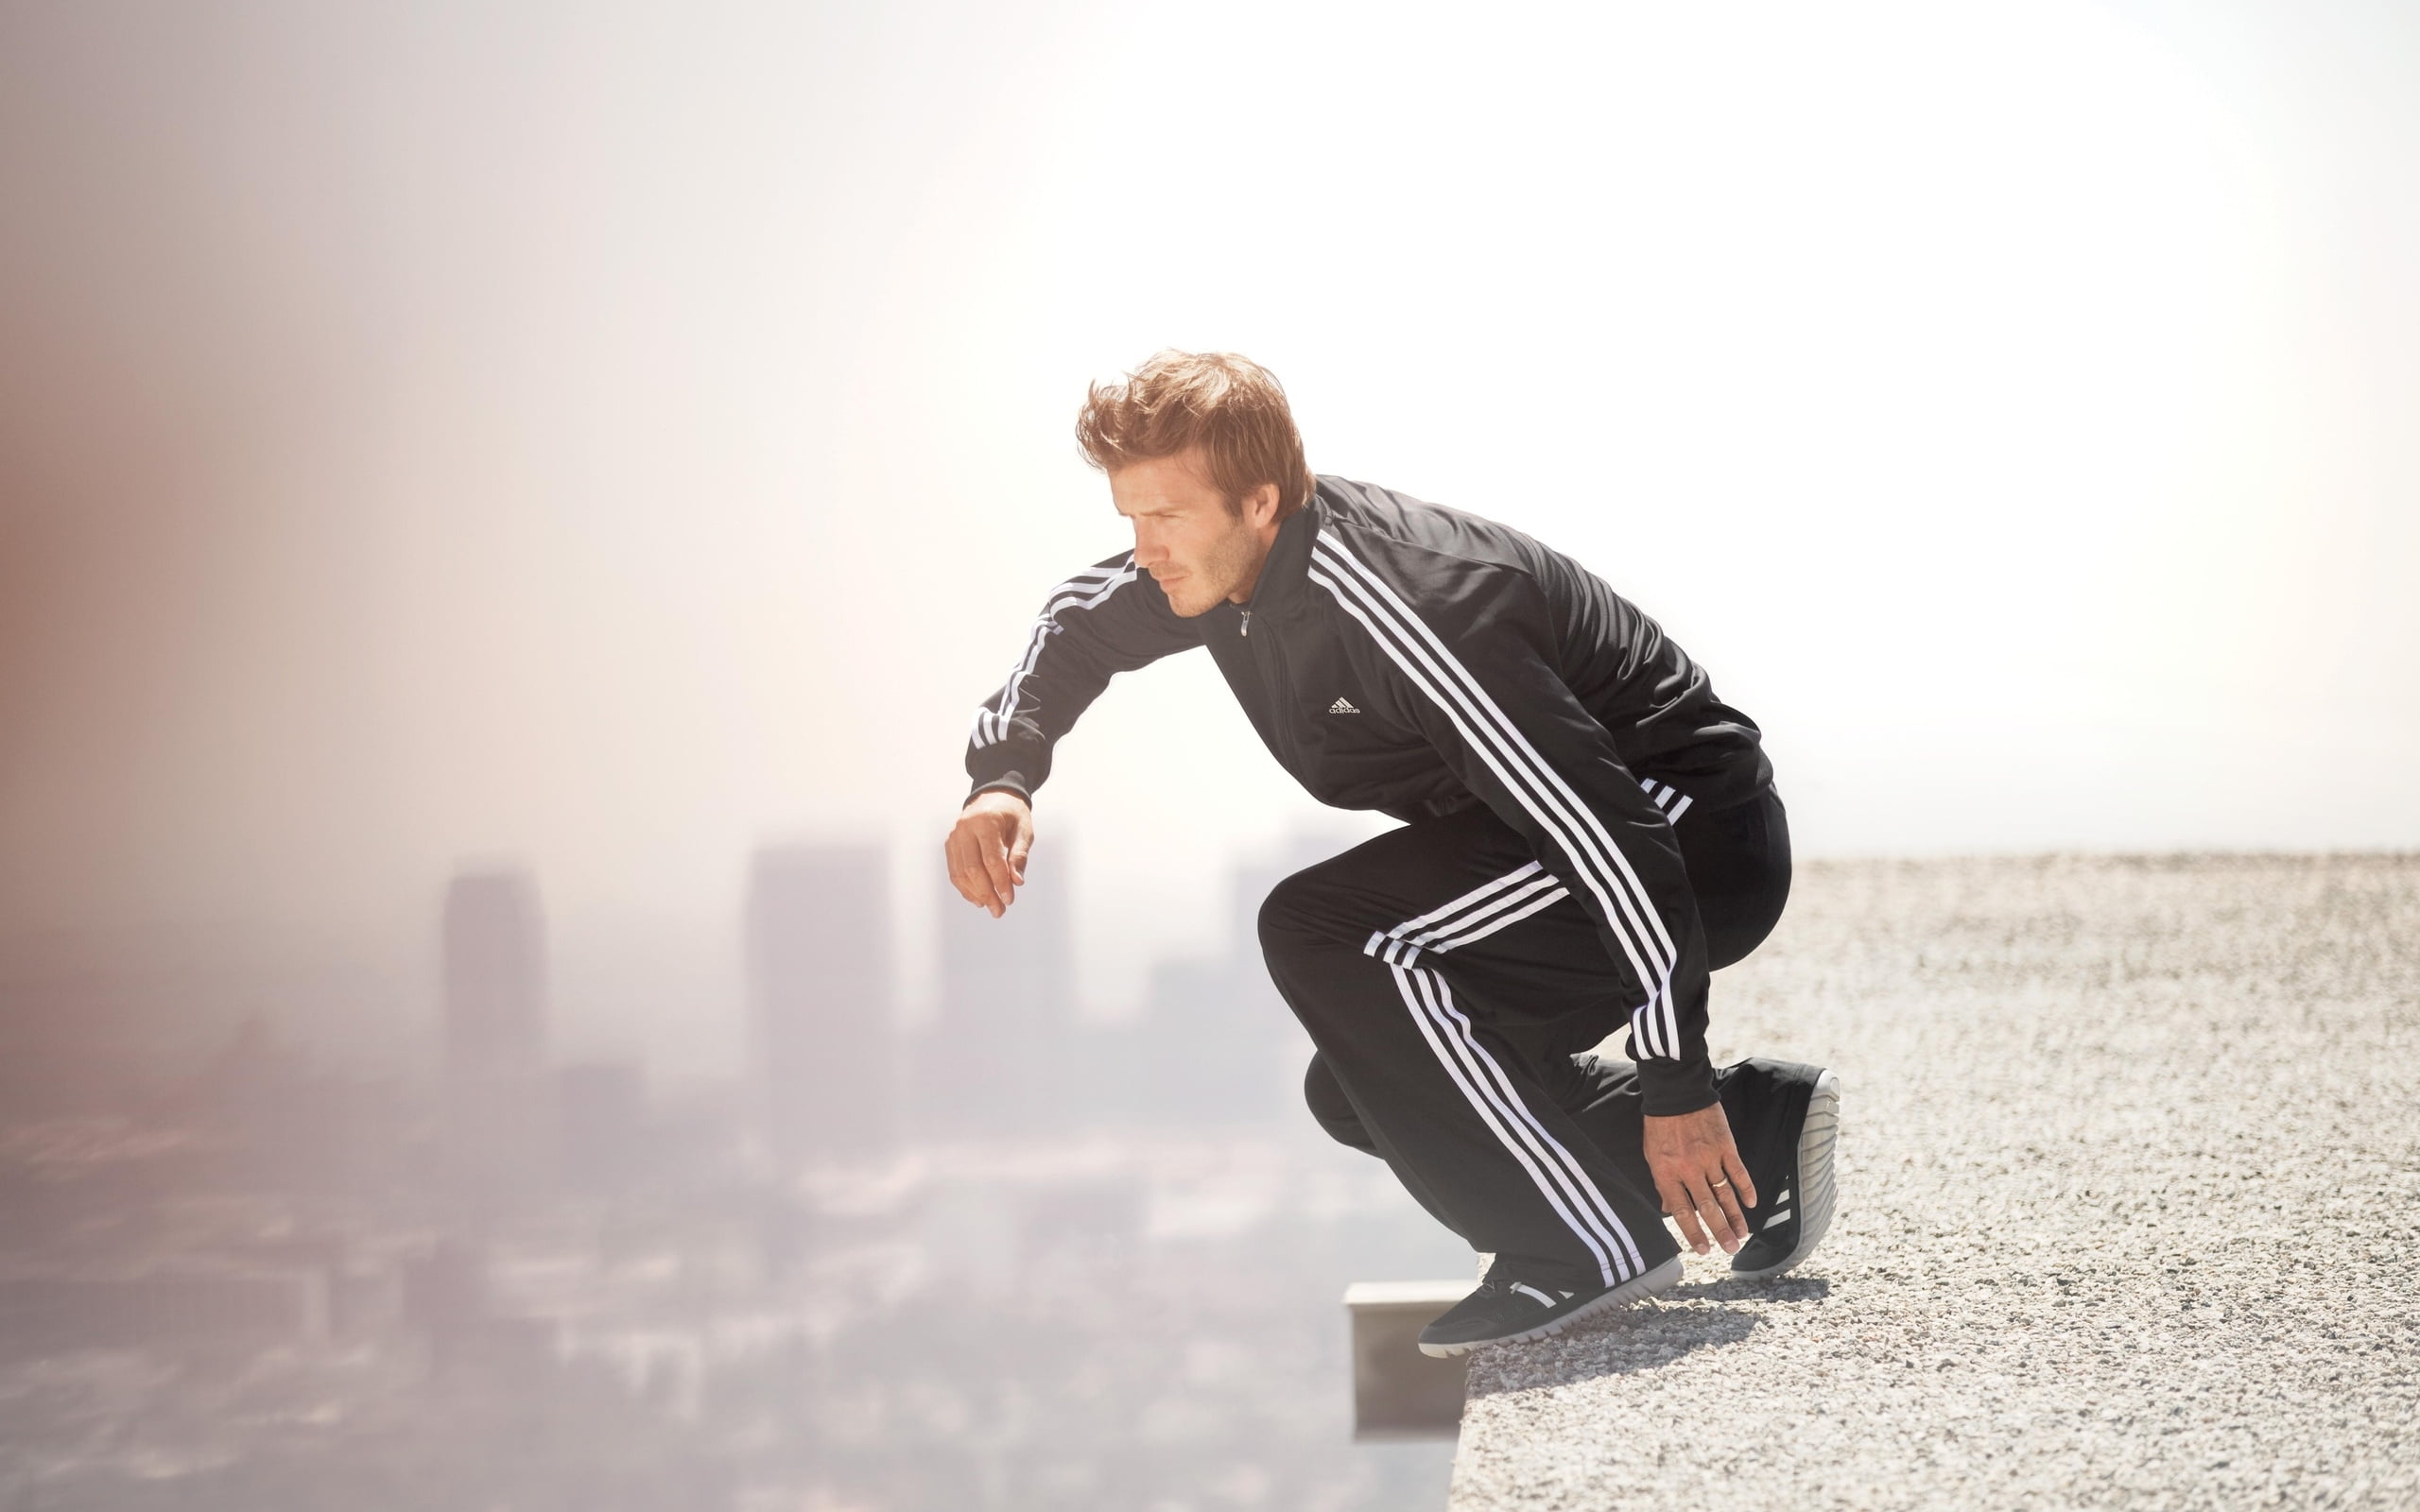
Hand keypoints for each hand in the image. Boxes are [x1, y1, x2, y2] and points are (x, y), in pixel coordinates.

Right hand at [944, 790, 1033, 917]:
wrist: (993, 796)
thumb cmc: (1012, 814)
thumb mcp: (1024, 830)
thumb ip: (1019, 855)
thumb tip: (1017, 882)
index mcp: (985, 822)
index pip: (991, 859)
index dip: (1000, 882)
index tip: (1009, 899)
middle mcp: (965, 828)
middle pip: (972, 868)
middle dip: (987, 893)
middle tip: (999, 910)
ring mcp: (954, 836)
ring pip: (960, 872)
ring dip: (975, 893)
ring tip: (990, 907)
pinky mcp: (950, 844)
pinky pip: (955, 871)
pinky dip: (965, 887)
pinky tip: (978, 898)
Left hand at [1643, 1101, 1756, 1255]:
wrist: (1676, 1092)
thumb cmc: (1659, 1124)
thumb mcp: (1651, 1154)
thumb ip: (1661, 1183)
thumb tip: (1668, 1209)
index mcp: (1667, 1173)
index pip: (1682, 1212)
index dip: (1694, 1233)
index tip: (1704, 1250)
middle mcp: (1689, 1169)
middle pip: (1707, 1207)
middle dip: (1720, 1231)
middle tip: (1730, 1249)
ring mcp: (1709, 1157)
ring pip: (1725, 1194)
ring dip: (1735, 1216)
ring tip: (1742, 1234)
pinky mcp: (1725, 1146)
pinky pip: (1738, 1172)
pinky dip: (1746, 1188)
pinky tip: (1751, 1203)